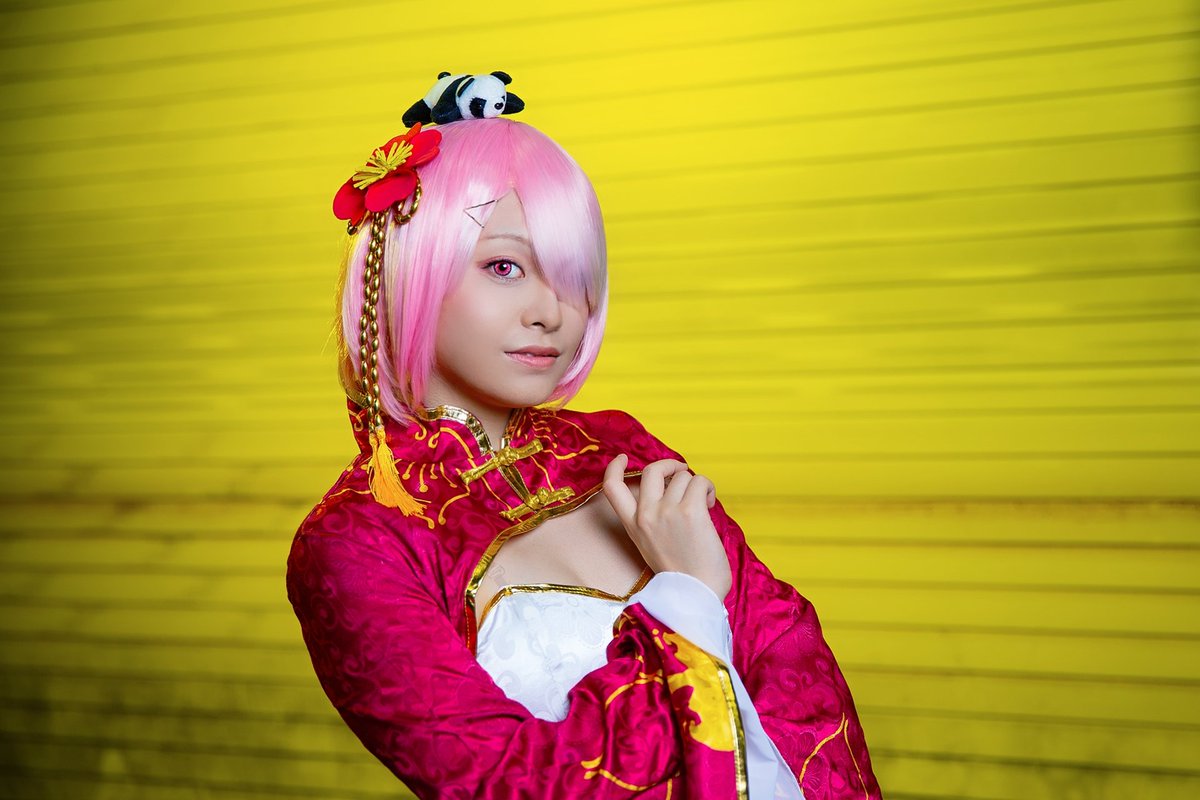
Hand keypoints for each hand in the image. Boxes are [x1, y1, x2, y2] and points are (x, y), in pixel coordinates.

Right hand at [602, 454, 731, 601]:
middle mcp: (646, 515)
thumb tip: (672, 490)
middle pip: (651, 470)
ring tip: (703, 505)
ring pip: (682, 477)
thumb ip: (652, 520)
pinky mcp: (690, 511)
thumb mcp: (651, 546)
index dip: (614, 468)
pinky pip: (700, 482)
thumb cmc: (682, 575)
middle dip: (670, 465)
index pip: (612, 488)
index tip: (622, 458)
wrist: (695, 595)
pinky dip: (708, 489)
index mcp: (633, 526)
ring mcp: (667, 511)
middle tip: (682, 472)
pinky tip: (710, 505)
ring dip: (696, 486)